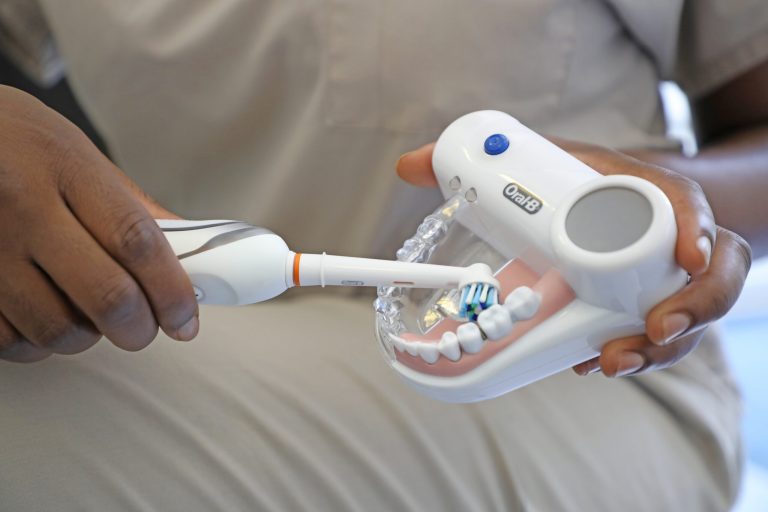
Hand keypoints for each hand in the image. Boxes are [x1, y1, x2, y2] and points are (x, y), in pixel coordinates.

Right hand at [0, 86, 198, 362]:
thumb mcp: (74, 152)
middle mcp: (23, 206)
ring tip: (88, 317)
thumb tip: (189, 248)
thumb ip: (130, 206)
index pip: (137, 243)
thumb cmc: (10, 140)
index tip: (184, 318)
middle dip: (139, 328)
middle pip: (107, 296)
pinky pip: (8, 340)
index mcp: (66, 167)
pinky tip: (41, 316)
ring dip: (87, 337)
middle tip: (144, 328)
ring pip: (57, 329)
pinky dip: (35, 343)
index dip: (172, 291)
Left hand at [396, 140, 750, 376]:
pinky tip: (596, 363)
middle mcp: (670, 238)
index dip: (697, 229)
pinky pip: (660, 336)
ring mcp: (668, 278)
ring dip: (658, 348)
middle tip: (655, 328)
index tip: (687, 255)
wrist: (619, 199)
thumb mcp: (544, 159)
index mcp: (648, 192)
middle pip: (711, 275)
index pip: (689, 204)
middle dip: (693, 308)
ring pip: (691, 317)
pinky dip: (634, 354)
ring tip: (611, 361)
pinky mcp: (653, 307)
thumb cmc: (582, 180)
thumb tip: (408, 165)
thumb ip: (481, 161)